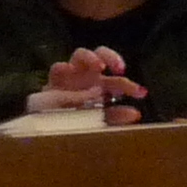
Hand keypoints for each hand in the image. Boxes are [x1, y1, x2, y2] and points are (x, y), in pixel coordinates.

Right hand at [25, 47, 145, 122]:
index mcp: (99, 86)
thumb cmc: (73, 125)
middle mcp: (85, 76)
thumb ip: (114, 117)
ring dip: (90, 57)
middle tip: (120, 69)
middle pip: (101, 54)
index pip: (117, 80)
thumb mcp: (98, 122)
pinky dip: (64, 69)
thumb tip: (136, 113)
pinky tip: (70, 73)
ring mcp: (68, 76)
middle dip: (112, 57)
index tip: (141, 93)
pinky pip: (58, 68)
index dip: (130, 85)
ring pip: (80, 54)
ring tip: (98, 66)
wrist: (45, 132)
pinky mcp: (52, 81)